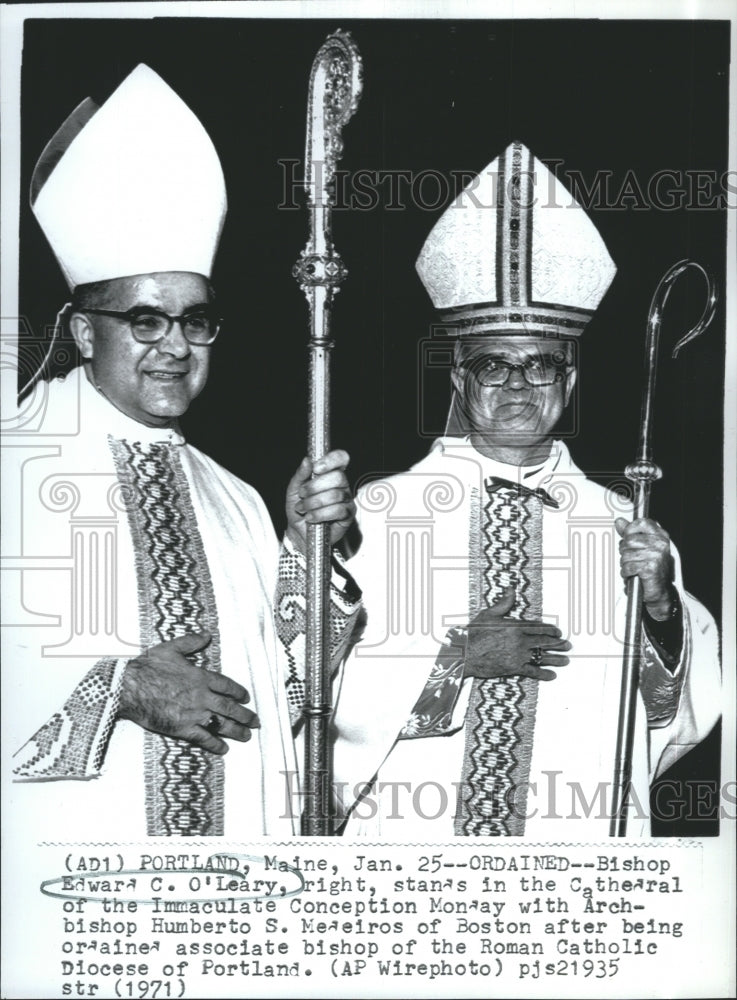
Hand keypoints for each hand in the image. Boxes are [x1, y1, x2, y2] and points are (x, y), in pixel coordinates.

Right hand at [118, 631, 258, 753]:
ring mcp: (194, 713)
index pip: (227, 685)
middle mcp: (202, 695)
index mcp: (200, 676)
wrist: (129, 688)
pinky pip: (204, 738)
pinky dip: (215, 744)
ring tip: (246, 736)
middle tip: (255, 722)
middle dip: (245, 716)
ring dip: (236, 731)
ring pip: (222, 724)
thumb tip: (207, 635)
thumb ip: (191, 642)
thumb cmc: (147, 668)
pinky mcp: (182, 728)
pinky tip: (223, 749)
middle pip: (230, 707)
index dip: (239, 692)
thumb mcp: (171, 648)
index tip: (246, 698)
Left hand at [286, 450, 355, 553]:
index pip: (341, 458)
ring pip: (335, 495)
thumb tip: (307, 460)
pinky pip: (337, 510)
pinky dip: (320, 514)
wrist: (298, 532)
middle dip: (315, 486)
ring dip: (314, 503)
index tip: (316, 469)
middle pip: (338, 477)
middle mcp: (341, 484)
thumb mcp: (294, 490)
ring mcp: (346, 500)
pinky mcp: (347, 515)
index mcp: (330, 473)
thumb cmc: (298, 509)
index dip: (331, 460)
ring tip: (303, 509)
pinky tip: (311, 518)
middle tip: (303, 494)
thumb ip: (300, 475)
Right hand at [463, 588, 570, 681]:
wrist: (464, 653)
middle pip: (544, 641)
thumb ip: (503, 603)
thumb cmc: (474, 633)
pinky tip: (552, 675)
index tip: (559, 632)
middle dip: (558, 644)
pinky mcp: (514, 668)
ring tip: (566, 660)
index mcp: (515, 626)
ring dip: (556, 659)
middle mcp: (520, 640)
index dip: (551, 630)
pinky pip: (533, 672)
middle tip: (568, 645)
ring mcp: (518, 655)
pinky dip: (544, 674)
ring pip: (542, 657)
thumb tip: (512, 589)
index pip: (539, 627)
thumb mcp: (488, 614)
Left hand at [615, 517, 674, 618]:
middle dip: (625, 551)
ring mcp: (656, 556)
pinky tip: (633, 574)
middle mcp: (660, 544)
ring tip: (633, 567)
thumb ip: (630, 533)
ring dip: (625, 563)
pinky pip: (627, 566)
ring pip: (626, 554)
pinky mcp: (650, 568)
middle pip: (629, 540)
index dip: (630, 530)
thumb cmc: (651, 568)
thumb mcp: (643, 547)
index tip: (627, 537)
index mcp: (660, 536)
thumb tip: (619, 522)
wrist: (660, 590)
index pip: (641, 523)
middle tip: (632, 558)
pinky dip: (626, 572)